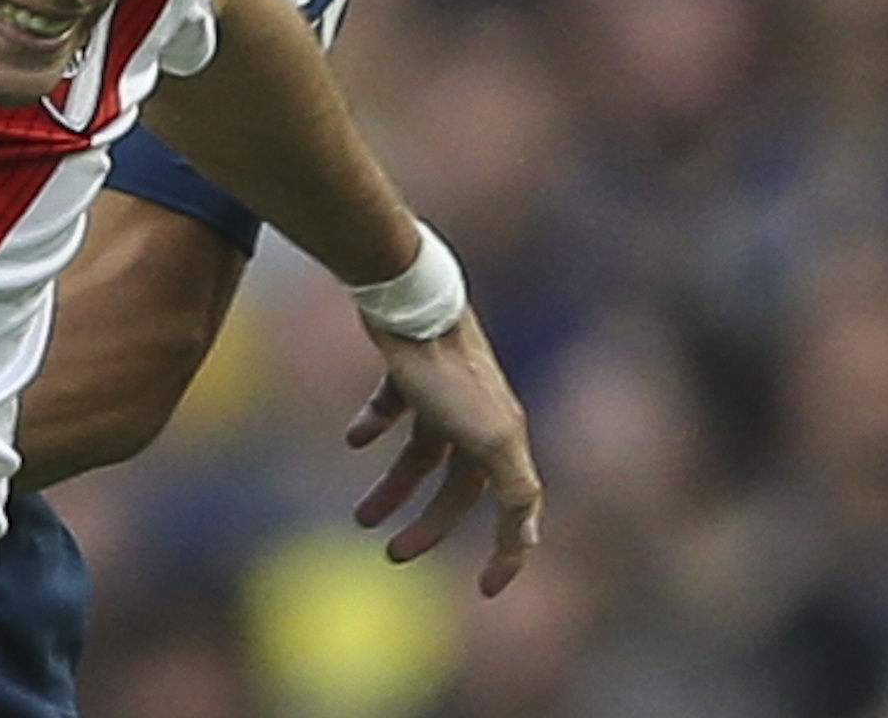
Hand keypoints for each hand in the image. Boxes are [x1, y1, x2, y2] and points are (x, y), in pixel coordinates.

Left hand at [344, 309, 542, 596]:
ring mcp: (444, 390)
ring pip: (421, 453)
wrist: (409, 298)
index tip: (484, 590)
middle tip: (392, 554)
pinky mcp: (409, 367)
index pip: (515, 506)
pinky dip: (375, 426)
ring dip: (394, 488)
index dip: (506, 550)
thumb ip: (514, 486)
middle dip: (429, 524)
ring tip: (361, 518)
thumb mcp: (489, 437)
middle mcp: (479, 416)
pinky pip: (393, 407)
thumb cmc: (447, 372)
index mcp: (502, 436)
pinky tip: (356, 438)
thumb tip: (532, 535)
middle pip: (458, 487)